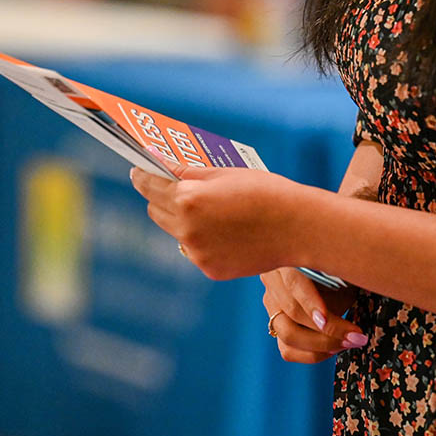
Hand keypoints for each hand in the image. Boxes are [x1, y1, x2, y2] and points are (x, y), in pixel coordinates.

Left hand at [129, 155, 299, 280]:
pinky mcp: (211, 269)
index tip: (138, 172)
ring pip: (177, 234)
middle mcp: (186, 229)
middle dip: (162, 199)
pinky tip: (230, 233)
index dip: (142, 177)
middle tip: (176, 190)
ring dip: (185, 222)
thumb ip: (189, 174)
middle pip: (156, 212)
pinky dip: (206, 241)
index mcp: (188, 199)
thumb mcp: (226, 174)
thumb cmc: (266, 192)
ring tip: (214, 213)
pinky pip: (198, 251)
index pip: (149, 186)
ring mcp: (198, 253)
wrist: (298, 227)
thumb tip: (163, 166)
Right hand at [261, 268, 364, 362]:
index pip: (294, 283)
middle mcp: (273, 281)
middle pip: (291, 312)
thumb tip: (357, 298)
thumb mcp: (338, 267)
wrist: (325, 268)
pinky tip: (333, 349)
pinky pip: (287, 349)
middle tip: (356, 336)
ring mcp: (271, 304)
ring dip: (321, 346)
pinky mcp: (275, 324)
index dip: (310, 303)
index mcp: (287, 259)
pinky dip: (312, 354)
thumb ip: (339, 280)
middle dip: (327, 330)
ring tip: (347, 343)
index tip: (327, 320)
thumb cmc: (335, 266)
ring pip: (288, 335)